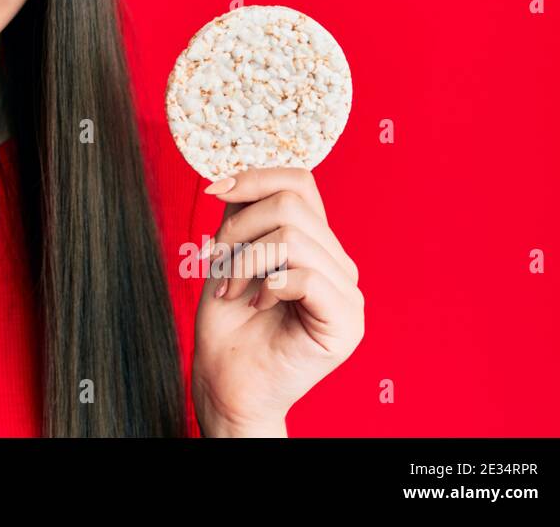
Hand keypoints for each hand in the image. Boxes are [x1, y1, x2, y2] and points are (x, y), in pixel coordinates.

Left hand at [190, 167, 363, 436]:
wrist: (227, 382)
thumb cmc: (228, 325)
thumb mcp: (229, 256)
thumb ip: (242, 217)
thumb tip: (234, 177)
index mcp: (315, 244)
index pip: (299, 182)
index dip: (254, 178)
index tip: (212, 191)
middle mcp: (338, 263)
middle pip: (291, 203)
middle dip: (239, 228)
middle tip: (218, 263)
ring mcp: (348, 293)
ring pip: (293, 237)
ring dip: (246, 261)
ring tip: (232, 290)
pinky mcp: (346, 322)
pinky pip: (306, 276)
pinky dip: (268, 285)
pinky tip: (256, 306)